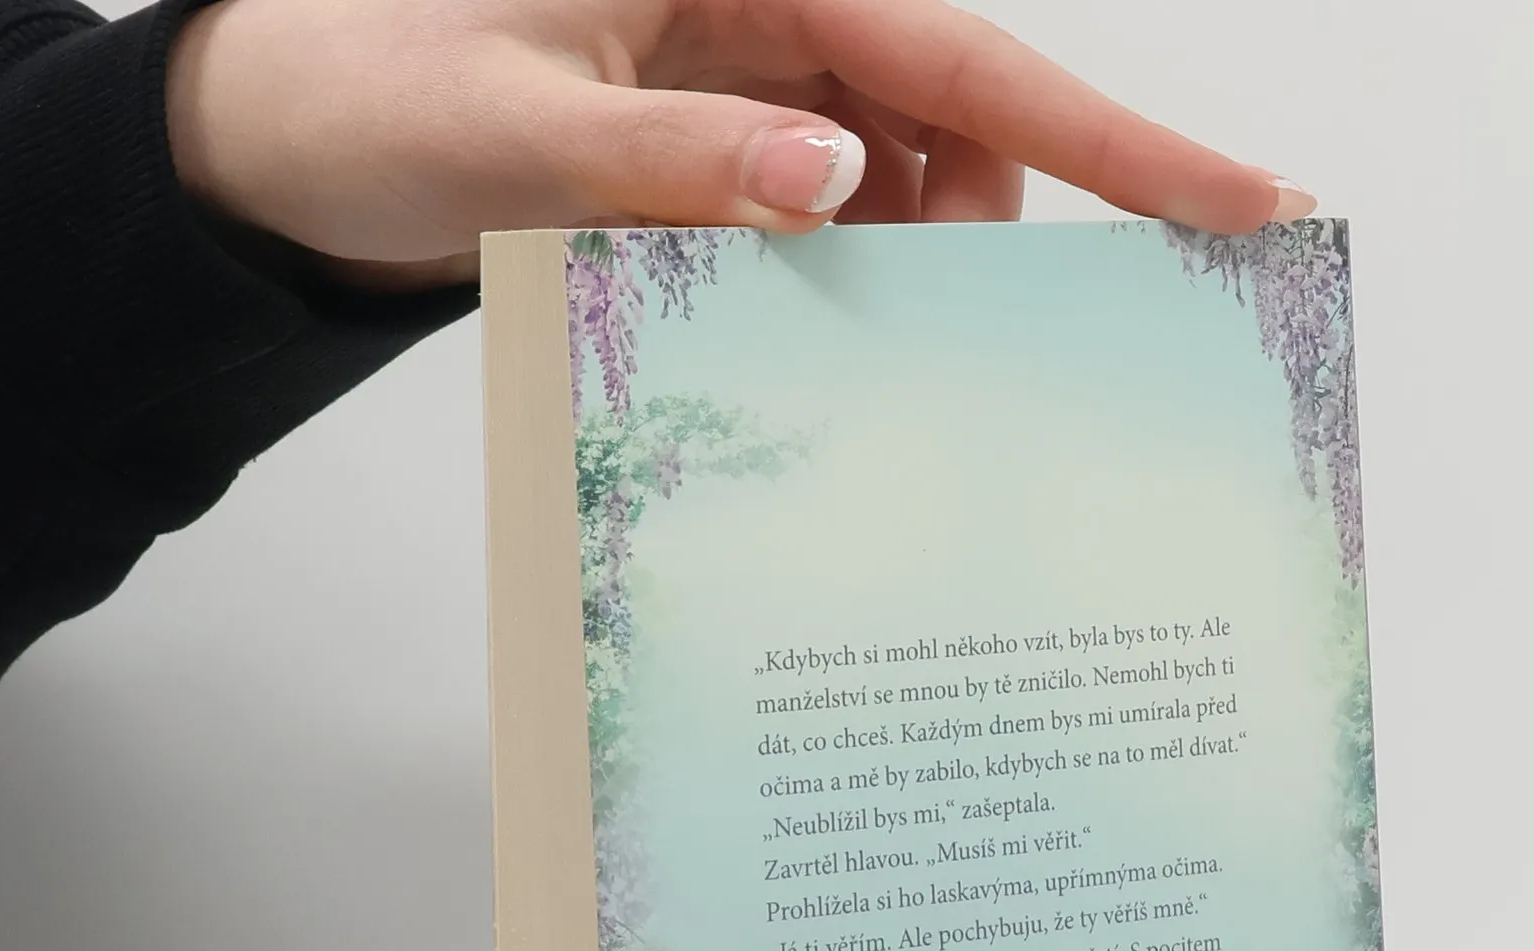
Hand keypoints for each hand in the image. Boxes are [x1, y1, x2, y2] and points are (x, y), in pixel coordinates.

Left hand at [164, 0, 1315, 289]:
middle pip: (960, 142)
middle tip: (891, 336)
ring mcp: (756, 97)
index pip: (975, 64)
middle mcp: (777, 26)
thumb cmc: (371, 92)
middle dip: (955, 246)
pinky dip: (822, 290)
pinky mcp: (726, 163)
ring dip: (876, 281)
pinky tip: (756, 322)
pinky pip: (830, 233)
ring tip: (751, 313)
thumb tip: (835, 186)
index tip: (1247, 206)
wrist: (287, 143)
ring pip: (901, 200)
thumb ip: (672, 151)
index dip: (1120, 143)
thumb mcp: (514, 125)